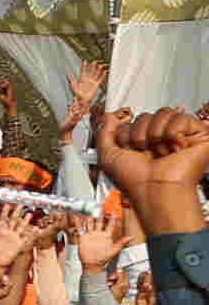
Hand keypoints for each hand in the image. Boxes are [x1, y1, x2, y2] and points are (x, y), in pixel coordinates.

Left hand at [100, 110, 208, 234]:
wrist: (156, 191)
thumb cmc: (136, 181)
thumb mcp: (109, 157)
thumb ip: (105, 134)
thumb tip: (109, 116)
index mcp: (144, 143)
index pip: (133, 121)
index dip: (126, 135)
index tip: (130, 151)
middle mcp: (162, 139)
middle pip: (147, 115)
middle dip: (140, 135)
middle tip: (145, 152)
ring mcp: (181, 136)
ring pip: (164, 113)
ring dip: (156, 134)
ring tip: (160, 152)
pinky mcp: (199, 135)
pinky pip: (182, 118)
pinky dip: (174, 133)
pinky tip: (176, 148)